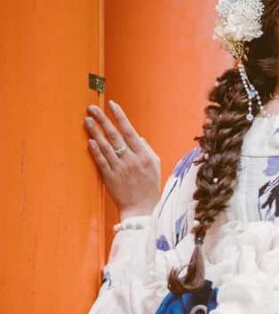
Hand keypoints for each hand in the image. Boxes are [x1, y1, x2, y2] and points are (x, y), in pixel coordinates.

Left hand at [84, 100, 160, 219]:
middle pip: (115, 135)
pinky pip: (101, 161)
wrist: (142, 209)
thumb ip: (147, 149)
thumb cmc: (150, 187)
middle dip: (103, 119)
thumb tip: (138, 136)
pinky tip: (89, 140)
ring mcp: (120, 168)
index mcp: (144, 155)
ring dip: (95, 131)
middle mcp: (131, 159)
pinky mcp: (110, 177)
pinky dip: (95, 150)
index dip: (120, 117)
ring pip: (106, 146)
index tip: (112, 105)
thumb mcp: (156, 166)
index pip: (130, 131)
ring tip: (87, 120)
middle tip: (92, 108)